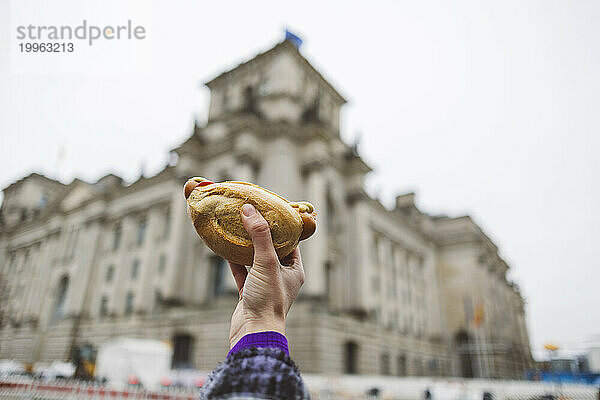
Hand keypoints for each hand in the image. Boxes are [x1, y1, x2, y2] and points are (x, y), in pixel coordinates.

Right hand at [227, 204, 304, 348]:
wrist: (254, 333)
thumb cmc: (268, 300)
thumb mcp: (266, 263)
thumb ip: (259, 236)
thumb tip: (250, 209)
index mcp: (294, 270)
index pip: (291, 242)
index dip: (281, 226)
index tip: (270, 210)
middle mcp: (282, 277)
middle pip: (272, 249)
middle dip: (261, 233)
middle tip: (251, 215)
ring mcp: (264, 285)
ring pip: (255, 259)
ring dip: (246, 245)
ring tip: (237, 227)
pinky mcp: (249, 293)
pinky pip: (242, 272)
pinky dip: (234, 260)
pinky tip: (224, 247)